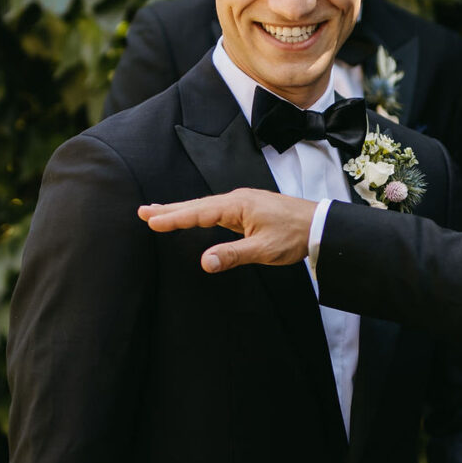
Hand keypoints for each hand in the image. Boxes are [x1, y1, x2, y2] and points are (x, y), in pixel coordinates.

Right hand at [139, 189, 315, 271]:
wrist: (318, 225)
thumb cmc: (294, 236)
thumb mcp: (264, 250)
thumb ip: (233, 255)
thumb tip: (205, 262)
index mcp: (237, 206)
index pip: (198, 213)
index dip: (174, 218)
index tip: (151, 220)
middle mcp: (236, 200)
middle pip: (196, 205)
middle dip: (169, 209)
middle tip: (142, 212)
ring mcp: (241, 204)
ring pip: (204, 207)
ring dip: (181, 211)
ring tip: (157, 213)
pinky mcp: (246, 210)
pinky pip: (215, 211)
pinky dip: (198, 213)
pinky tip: (192, 216)